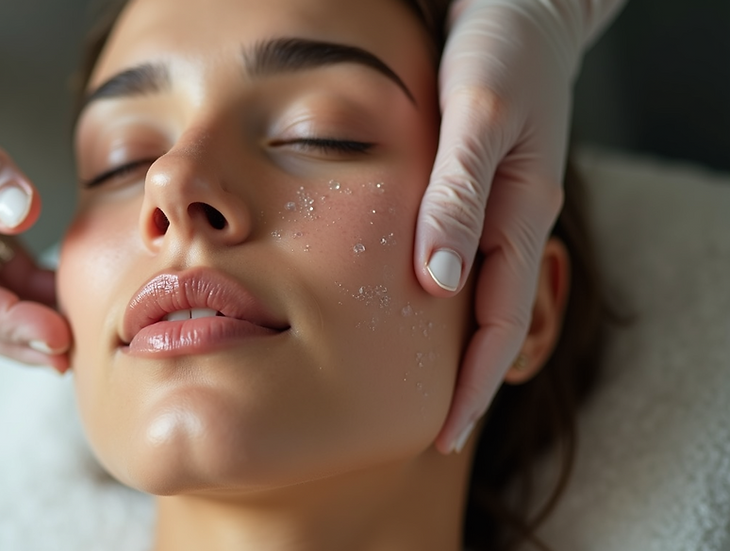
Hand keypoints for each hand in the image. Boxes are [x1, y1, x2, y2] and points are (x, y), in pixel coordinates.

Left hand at [413, 0, 625, 452]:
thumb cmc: (500, 46)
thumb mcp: (479, 116)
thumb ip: (459, 195)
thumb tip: (439, 284)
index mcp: (521, 214)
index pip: (499, 322)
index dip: (473, 384)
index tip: (442, 434)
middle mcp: (508, 219)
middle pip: (488, 320)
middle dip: (462, 380)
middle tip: (424, 430)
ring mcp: (492, 204)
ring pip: (472, 292)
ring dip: (447, 343)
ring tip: (410, 385)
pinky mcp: (471, 184)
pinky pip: (459, 253)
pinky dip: (436, 292)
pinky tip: (408, 305)